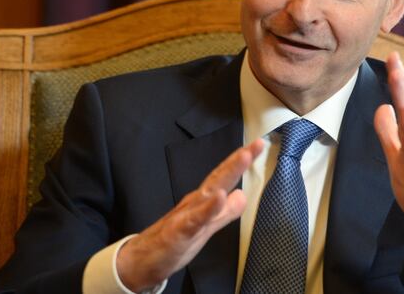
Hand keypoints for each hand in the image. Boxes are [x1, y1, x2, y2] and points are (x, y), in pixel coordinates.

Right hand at [116, 139, 263, 290]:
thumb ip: (225, 212)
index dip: (242, 161)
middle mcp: (196, 201)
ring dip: (227, 173)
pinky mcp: (178, 232)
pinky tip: (219, 197)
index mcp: (203, 200)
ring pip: (209, 191)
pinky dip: (208, 208)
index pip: (225, 177)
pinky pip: (195, 219)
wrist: (142, 260)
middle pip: (220, 177)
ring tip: (243, 157)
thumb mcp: (206, 226)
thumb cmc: (174, 241)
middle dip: (238, 160)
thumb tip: (242, 195)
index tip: (260, 144)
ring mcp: (186, 215)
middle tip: (257, 143)